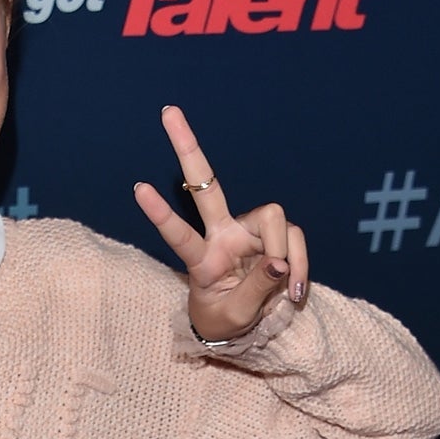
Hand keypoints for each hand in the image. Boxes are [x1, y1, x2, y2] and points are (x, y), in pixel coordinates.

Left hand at [133, 106, 307, 341]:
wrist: (247, 327)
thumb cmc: (227, 318)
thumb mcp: (235, 315)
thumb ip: (256, 289)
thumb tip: (279, 262)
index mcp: (199, 257)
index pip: (177, 233)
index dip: (161, 213)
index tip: (138, 188)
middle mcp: (221, 233)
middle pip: (204, 182)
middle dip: (187, 147)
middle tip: (167, 111)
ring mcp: (248, 231)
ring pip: (272, 217)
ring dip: (285, 252)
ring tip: (284, 289)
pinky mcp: (275, 236)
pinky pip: (295, 238)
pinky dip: (301, 264)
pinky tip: (295, 291)